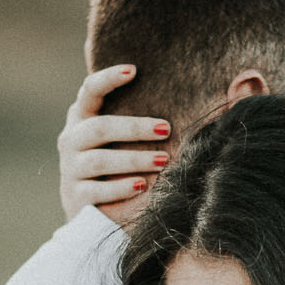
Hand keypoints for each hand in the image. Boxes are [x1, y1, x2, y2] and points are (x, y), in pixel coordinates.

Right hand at [58, 64, 171, 220]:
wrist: (93, 213)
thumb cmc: (118, 166)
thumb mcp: (124, 140)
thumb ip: (145, 119)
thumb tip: (214, 94)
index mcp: (82, 118)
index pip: (89, 91)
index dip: (108, 79)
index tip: (133, 70)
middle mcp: (71, 140)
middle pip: (99, 128)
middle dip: (134, 128)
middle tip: (166, 129)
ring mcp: (70, 169)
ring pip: (99, 160)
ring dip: (133, 159)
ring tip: (163, 161)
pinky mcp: (75, 197)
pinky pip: (97, 190)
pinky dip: (121, 187)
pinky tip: (142, 185)